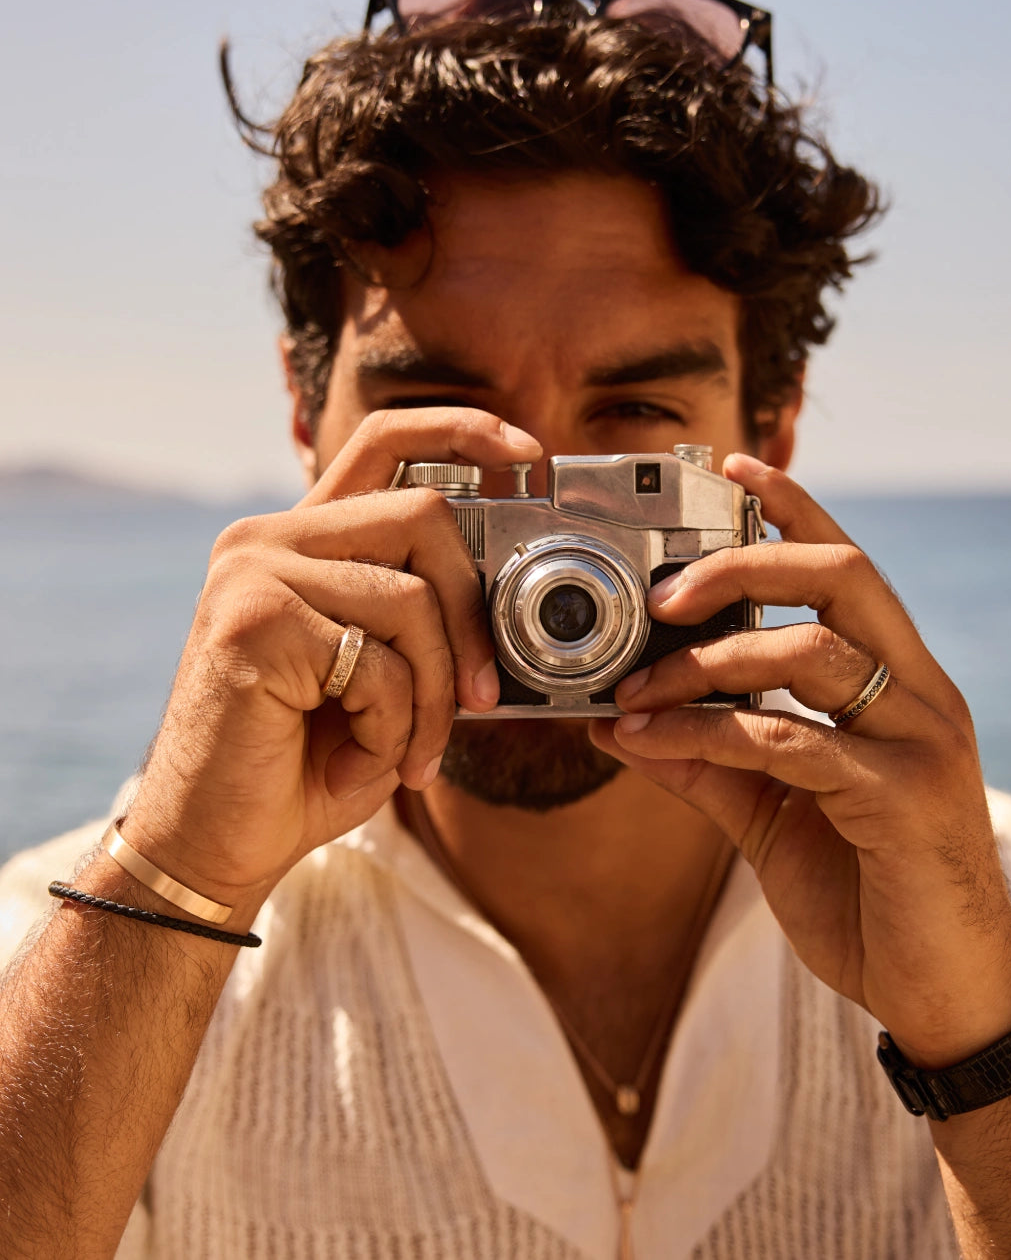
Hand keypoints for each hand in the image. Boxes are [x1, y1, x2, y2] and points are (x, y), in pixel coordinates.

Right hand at [123, 409, 541, 913]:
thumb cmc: (304, 765)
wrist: (213, 846)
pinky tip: (360, 755)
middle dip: (474, 616)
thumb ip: (422, 625)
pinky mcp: (252, 624)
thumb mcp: (381, 680)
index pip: (383, 441)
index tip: (529, 453)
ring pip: (413, 599)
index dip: (463, 431)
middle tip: (484, 697)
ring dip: (437, 696)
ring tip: (411, 752)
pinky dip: (396, 725)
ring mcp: (253, 574)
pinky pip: (380, 662)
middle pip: (425, 515)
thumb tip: (509, 604)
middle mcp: (269, 540)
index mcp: (301, 541)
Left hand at [591, 454, 1010, 1066]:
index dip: (794, 508)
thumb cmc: (865, 890)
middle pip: (841, 576)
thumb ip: (707, 761)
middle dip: (743, 563)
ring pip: (808, 651)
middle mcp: (919, 694)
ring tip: (632, 690)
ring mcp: (918, 743)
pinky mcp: (902, 800)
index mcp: (895, 683)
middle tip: (662, 592)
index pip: (847, 567)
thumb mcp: (771, 815)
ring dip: (704, 661)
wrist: (938, 994)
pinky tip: (648, 741)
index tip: (731, 466)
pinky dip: (704, 732)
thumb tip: (620, 724)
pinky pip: (786, 741)